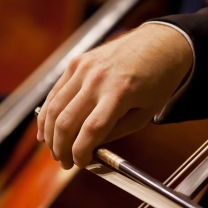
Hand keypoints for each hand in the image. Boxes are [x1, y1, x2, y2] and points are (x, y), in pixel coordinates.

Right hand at [37, 23, 192, 169]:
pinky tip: (46, 128)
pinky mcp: (77, 62)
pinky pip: (55, 92)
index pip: (90, 130)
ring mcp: (84, 68)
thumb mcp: (144, 114)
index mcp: (119, 93)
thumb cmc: (158, 80)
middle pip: (66, 121)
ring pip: (54, 107)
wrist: (160, 43)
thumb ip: (115, 131)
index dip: (80, 152)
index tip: (79, 163)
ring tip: (54, 150)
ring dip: (50, 133)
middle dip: (61, 148)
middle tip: (63, 162)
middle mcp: (97, 79)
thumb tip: (89, 147)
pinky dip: (47, 113)